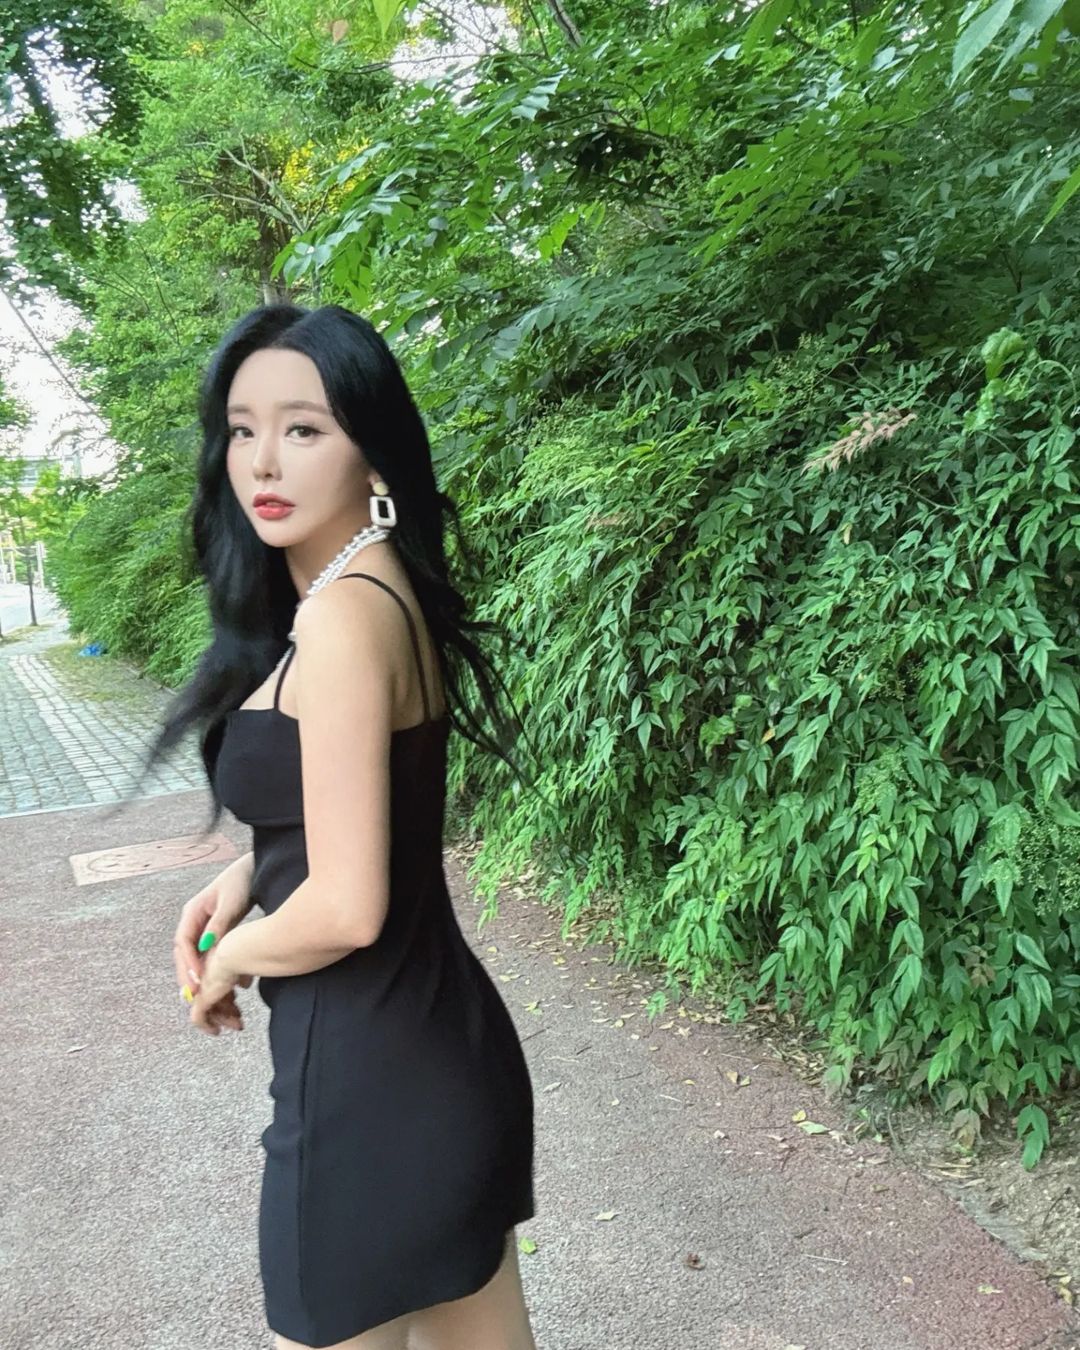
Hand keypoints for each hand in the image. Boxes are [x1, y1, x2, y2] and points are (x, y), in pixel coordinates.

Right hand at [174, 857, 253, 1015]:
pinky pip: (212, 955)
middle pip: (185, 954)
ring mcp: (204, 928)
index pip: (183, 943)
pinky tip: (231, 986)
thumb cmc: (241, 881)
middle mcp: (194, 922)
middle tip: (196, 998)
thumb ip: (218, 924)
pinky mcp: (216, 933)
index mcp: (192, 912)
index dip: (188, 963)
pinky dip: (217, 970)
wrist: (254, 869)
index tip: (197, 981)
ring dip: (203, 977)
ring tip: (210, 998)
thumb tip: (206, 946)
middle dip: (190, 976)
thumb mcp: (230, 903)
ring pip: (198, 957)